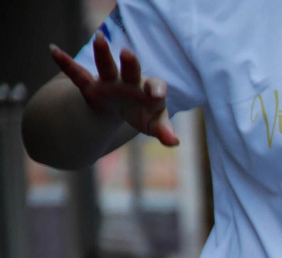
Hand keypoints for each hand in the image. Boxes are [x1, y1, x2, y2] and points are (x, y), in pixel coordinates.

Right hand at [49, 35, 178, 146]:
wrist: (122, 110)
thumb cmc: (143, 114)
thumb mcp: (153, 124)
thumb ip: (163, 130)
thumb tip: (174, 142)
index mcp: (149, 90)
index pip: (155, 86)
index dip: (155, 89)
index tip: (155, 93)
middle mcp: (130, 81)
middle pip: (131, 70)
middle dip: (130, 63)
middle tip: (127, 53)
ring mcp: (109, 81)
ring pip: (106, 66)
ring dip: (102, 53)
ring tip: (98, 38)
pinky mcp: (91, 86)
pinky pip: (77, 73)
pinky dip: (65, 62)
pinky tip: (53, 50)